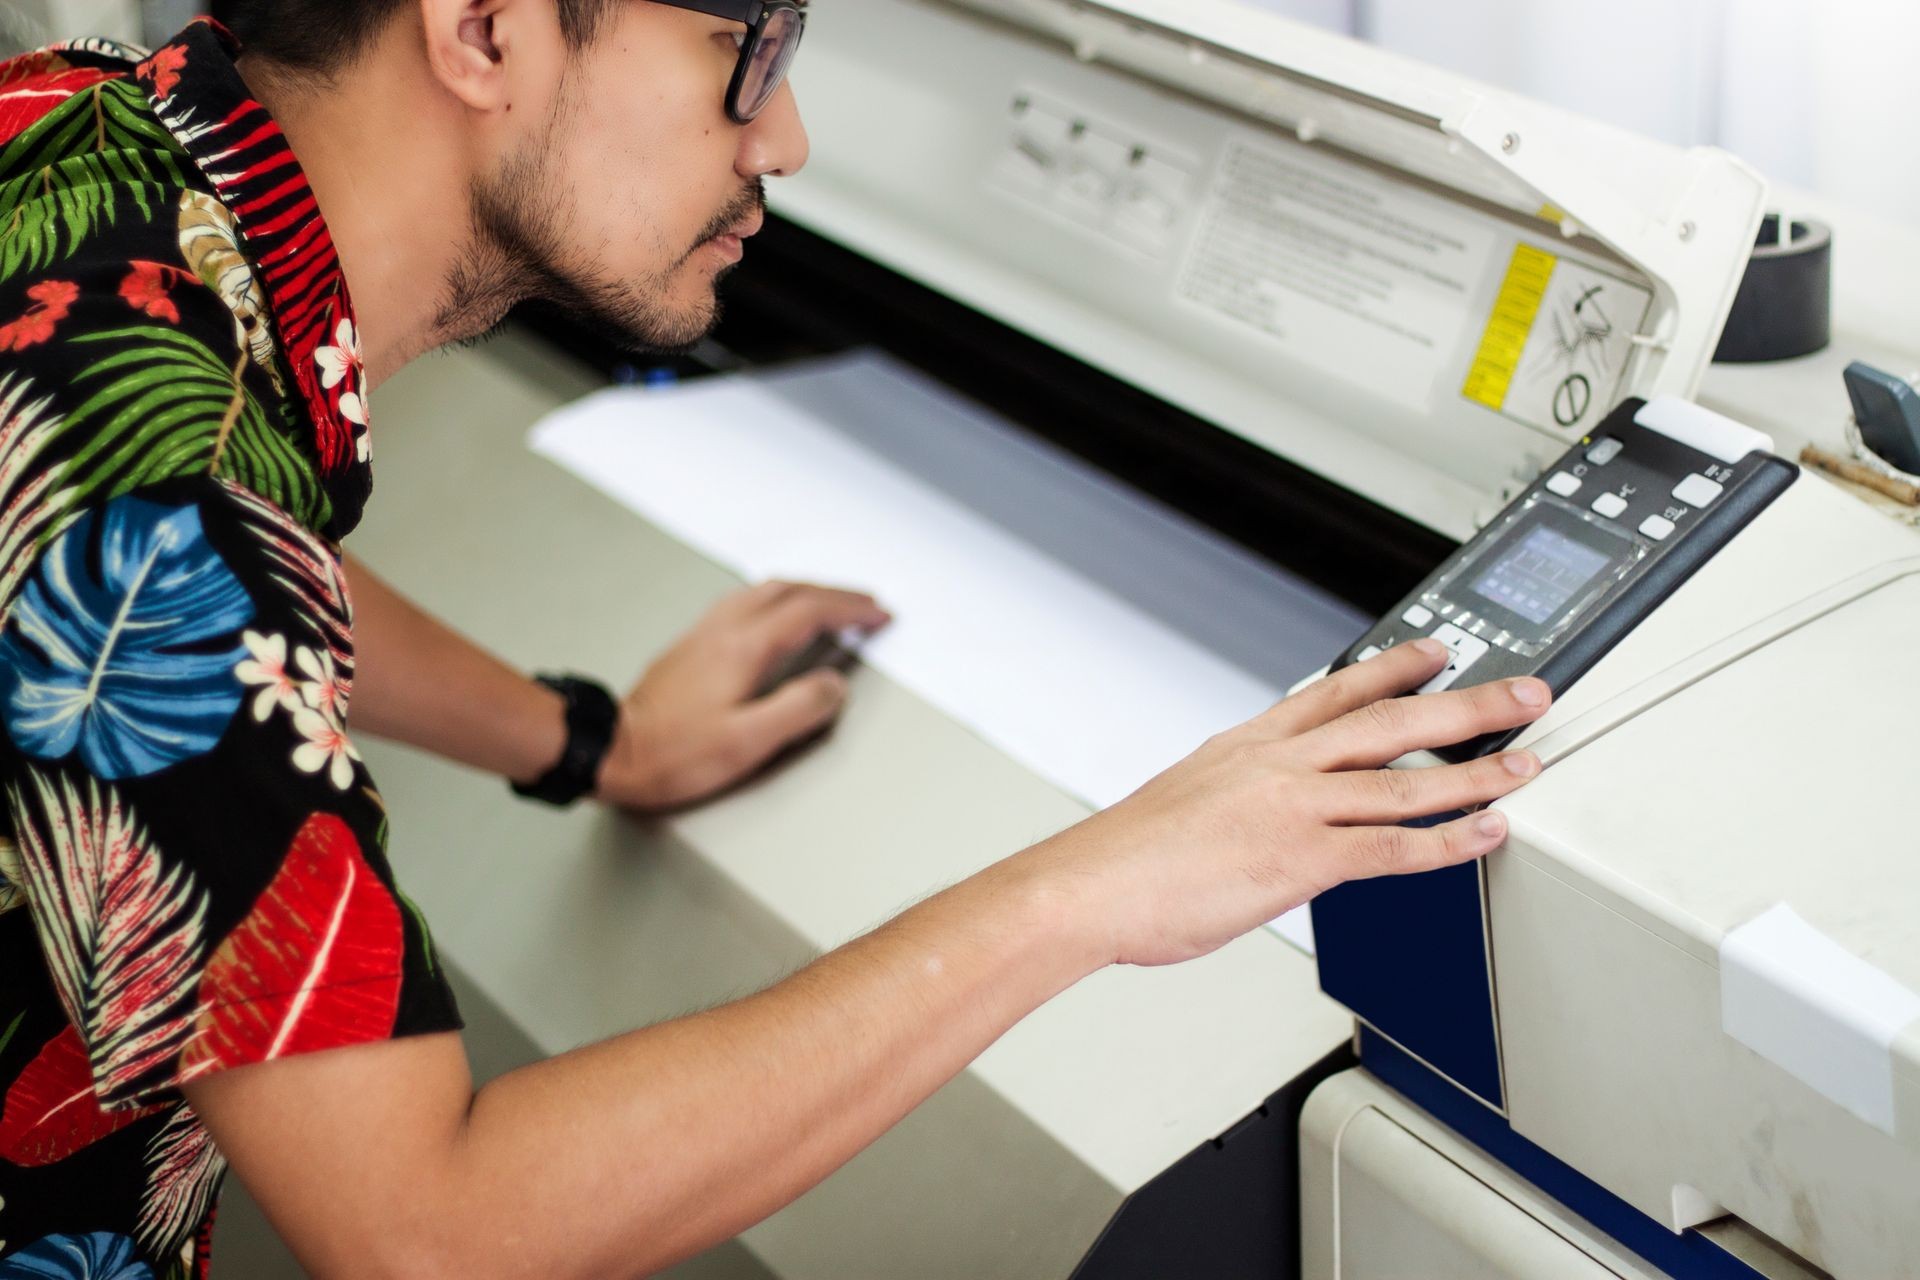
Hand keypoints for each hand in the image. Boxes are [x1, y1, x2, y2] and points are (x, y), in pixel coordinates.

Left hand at [595, 580, 890, 810]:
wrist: (609, 750)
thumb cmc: (672, 754)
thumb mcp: (747, 743)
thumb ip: (798, 709)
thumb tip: (834, 686)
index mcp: (744, 648)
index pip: (810, 612)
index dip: (851, 609)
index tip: (878, 614)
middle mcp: (723, 630)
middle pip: (789, 590)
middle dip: (834, 593)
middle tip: (865, 604)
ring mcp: (704, 634)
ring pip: (764, 591)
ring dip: (805, 591)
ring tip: (830, 604)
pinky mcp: (691, 646)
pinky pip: (743, 603)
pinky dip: (775, 600)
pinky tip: (775, 617)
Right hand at [1027, 639, 1551, 968]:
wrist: (1090, 888)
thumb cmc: (1128, 859)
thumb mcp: (1188, 798)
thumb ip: (1240, 792)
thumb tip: (1259, 808)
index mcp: (1251, 744)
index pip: (1338, 689)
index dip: (1396, 665)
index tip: (1438, 648)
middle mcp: (1280, 765)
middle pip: (1390, 720)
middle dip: (1466, 703)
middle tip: (1523, 691)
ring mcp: (1294, 809)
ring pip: (1405, 778)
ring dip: (1476, 769)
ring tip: (1526, 761)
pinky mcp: (1301, 860)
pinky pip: (1392, 848)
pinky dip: (1448, 840)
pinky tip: (1486, 831)